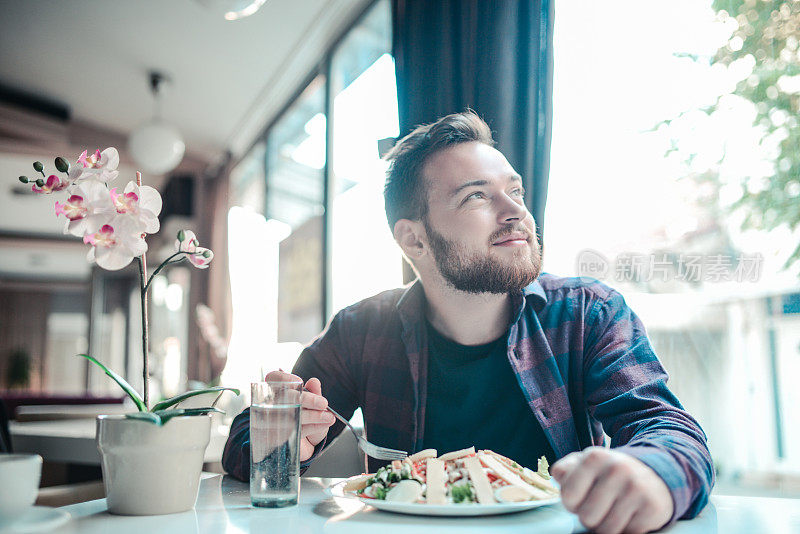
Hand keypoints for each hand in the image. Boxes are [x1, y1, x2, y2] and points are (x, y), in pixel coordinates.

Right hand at [264, 371, 334, 461]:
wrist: (308, 442)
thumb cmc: (308, 415)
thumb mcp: (314, 403)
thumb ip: (314, 391)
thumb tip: (313, 382)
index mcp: (278, 391)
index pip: (273, 379)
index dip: (285, 378)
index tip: (300, 381)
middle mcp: (271, 405)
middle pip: (284, 398)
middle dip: (307, 400)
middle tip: (323, 403)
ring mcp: (271, 422)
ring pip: (289, 416)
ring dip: (312, 416)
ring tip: (328, 417)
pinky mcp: (276, 438)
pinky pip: (293, 431)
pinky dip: (310, 428)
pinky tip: (321, 425)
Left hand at [551, 447, 672, 533]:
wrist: (653, 476)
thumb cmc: (610, 475)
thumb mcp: (586, 464)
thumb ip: (565, 470)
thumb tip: (558, 477)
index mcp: (594, 457)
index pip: (568, 496)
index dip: (572, 504)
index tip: (581, 498)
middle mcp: (617, 469)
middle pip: (587, 517)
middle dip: (590, 517)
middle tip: (600, 506)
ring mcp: (636, 488)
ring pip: (607, 530)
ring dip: (607, 526)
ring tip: (614, 511)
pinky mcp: (652, 507)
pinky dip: (627, 530)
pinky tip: (630, 515)